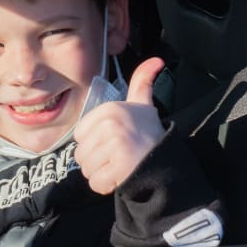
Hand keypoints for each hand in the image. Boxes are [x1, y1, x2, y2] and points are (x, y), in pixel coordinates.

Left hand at [73, 57, 165, 194]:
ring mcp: (116, 144)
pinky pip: (96, 183)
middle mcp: (111, 123)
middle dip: (96, 160)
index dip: (94, 143)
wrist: (167, 163)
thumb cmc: (148, 135)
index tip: (114, 142)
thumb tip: (156, 60)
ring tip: (120, 165)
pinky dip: (106, 185)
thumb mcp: (142, 105)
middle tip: (118, 156)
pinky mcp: (119, 166)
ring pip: (86, 169)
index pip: (79, 135)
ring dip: (101, 173)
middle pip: (80, 154)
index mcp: (110, 109)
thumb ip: (142, 82)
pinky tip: (121, 177)